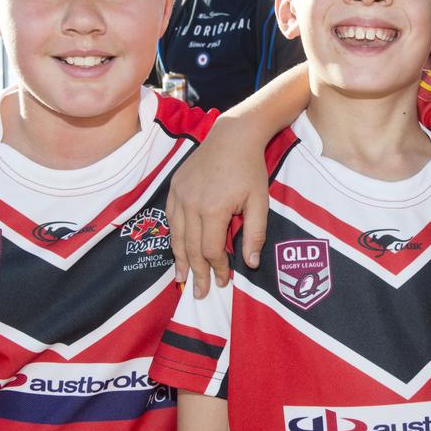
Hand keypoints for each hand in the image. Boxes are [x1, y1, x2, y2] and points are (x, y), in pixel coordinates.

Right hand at [166, 120, 270, 298]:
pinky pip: (170, 218)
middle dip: (196, 272)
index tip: (223, 282)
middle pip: (190, 248)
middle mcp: (191, 203)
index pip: (211, 249)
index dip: (217, 268)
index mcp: (214, 208)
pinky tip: (177, 249)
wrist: (233, 137)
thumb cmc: (250, 170)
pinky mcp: (174, 187)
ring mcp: (179, 194)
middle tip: (200, 293)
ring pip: (176, 235)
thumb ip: (255, 234)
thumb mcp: (259, 201)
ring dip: (179, 259)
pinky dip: (173, 237)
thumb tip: (250, 264)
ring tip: (182, 279)